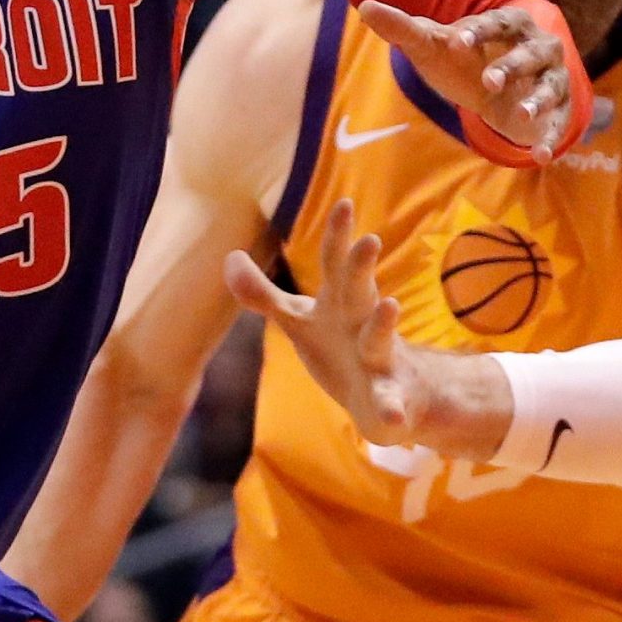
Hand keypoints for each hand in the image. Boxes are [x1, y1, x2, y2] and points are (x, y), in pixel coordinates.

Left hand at [225, 200, 426, 447]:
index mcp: (340, 302)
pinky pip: (390, 403)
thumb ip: (263, 293)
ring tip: (389, 306)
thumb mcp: (299, 320)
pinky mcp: (388, 398)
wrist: (388, 396)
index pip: (335, 263)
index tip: (343, 203)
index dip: (337, 235)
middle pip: (360, 290)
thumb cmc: (339, 346)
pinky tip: (391, 418)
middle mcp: (363, 322)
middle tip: (368, 240)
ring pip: (381, 339)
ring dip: (383, 324)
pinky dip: (391, 409)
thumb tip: (229, 256)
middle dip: (361, 267)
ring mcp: (379, 359)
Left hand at [358, 0, 574, 162]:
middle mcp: (538, 47)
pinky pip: (558, 124)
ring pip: (549, 87)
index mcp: (508, 23)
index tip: (456, 42)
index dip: (477, 32)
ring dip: (536, 101)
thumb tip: (365, 7)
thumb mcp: (432, 45)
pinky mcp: (557, 111)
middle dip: (510, 66)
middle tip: (488, 82)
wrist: (496, 88)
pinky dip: (552, 139)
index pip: (494, 23)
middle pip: (528, 54)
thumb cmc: (462, 59)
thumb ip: (402, 28)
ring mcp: (552, 79)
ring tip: (519, 116)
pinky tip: (542, 156)